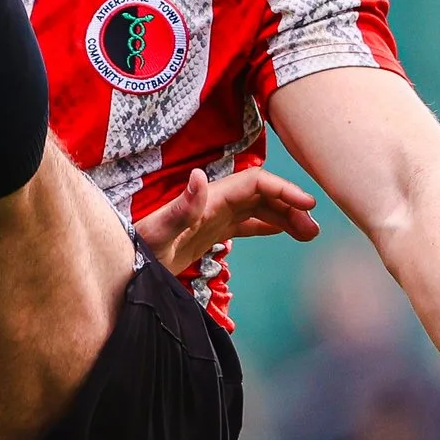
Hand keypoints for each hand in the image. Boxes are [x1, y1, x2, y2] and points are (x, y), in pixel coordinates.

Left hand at [134, 167, 319, 275]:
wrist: (126, 263)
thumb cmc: (140, 248)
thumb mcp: (158, 231)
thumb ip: (181, 207)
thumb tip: (198, 176)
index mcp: (209, 198)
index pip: (255, 183)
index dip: (283, 189)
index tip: (309, 205)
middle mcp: (213, 202)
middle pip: (262, 194)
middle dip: (291, 206)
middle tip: (313, 231)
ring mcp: (213, 215)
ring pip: (258, 208)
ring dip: (285, 216)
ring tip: (308, 234)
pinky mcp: (210, 231)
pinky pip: (247, 222)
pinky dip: (269, 224)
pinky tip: (285, 231)